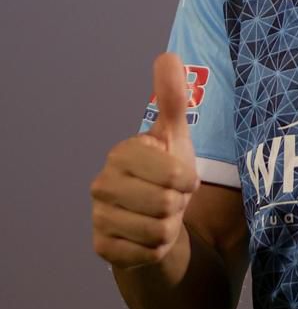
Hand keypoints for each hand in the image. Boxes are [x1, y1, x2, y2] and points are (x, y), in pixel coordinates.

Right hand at [91, 52, 199, 269]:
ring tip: (161, 216)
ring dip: (170, 227)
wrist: (154, 220)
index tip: (181, 178)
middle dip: (178, 205)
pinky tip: (149, 237)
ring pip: (158, 231)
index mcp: (121, 154)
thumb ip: (173, 98)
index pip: (173, 173)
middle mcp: (102, 185)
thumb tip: (168, 55)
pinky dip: (158, 249)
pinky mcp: (103, 248)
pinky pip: (149, 253)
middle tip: (171, 200)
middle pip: (165, 204)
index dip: (187, 180)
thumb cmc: (166, 173)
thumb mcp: (175, 136)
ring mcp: (99, 218)